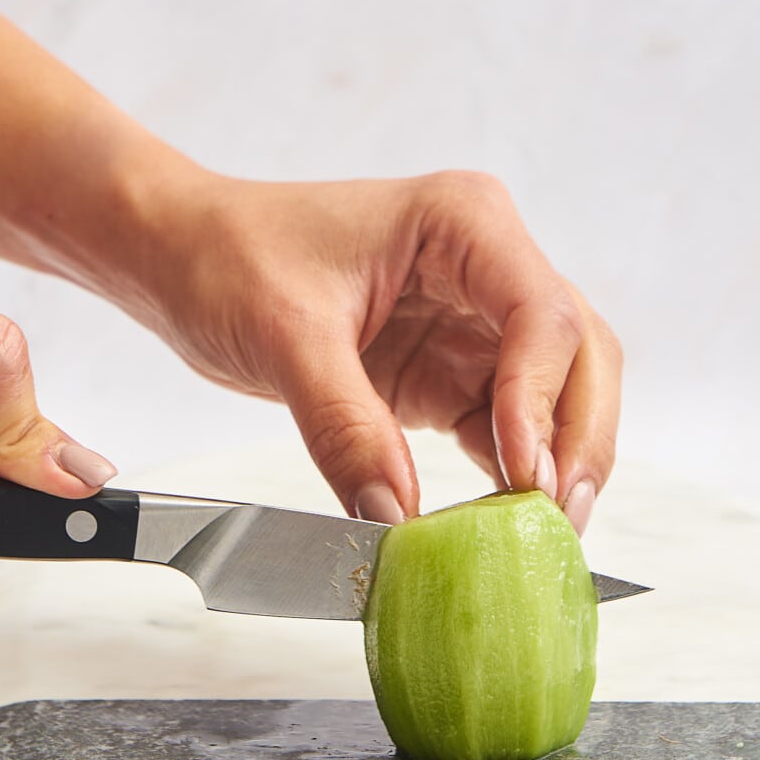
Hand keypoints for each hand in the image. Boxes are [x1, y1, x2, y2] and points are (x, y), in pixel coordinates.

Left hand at [134, 170, 621, 533]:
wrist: (181, 253)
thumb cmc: (229, 254)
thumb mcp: (284, 336)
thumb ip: (345, 426)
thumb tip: (395, 518)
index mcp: (462, 222)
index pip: (541, 313)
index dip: (543, 396)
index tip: (524, 472)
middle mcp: (485, 264)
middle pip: (578, 353)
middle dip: (578, 437)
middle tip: (563, 519)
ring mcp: (472, 318)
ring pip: (556, 395)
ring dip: (555, 463)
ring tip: (543, 537)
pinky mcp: (448, 368)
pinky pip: (504, 427)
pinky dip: (510, 476)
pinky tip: (500, 525)